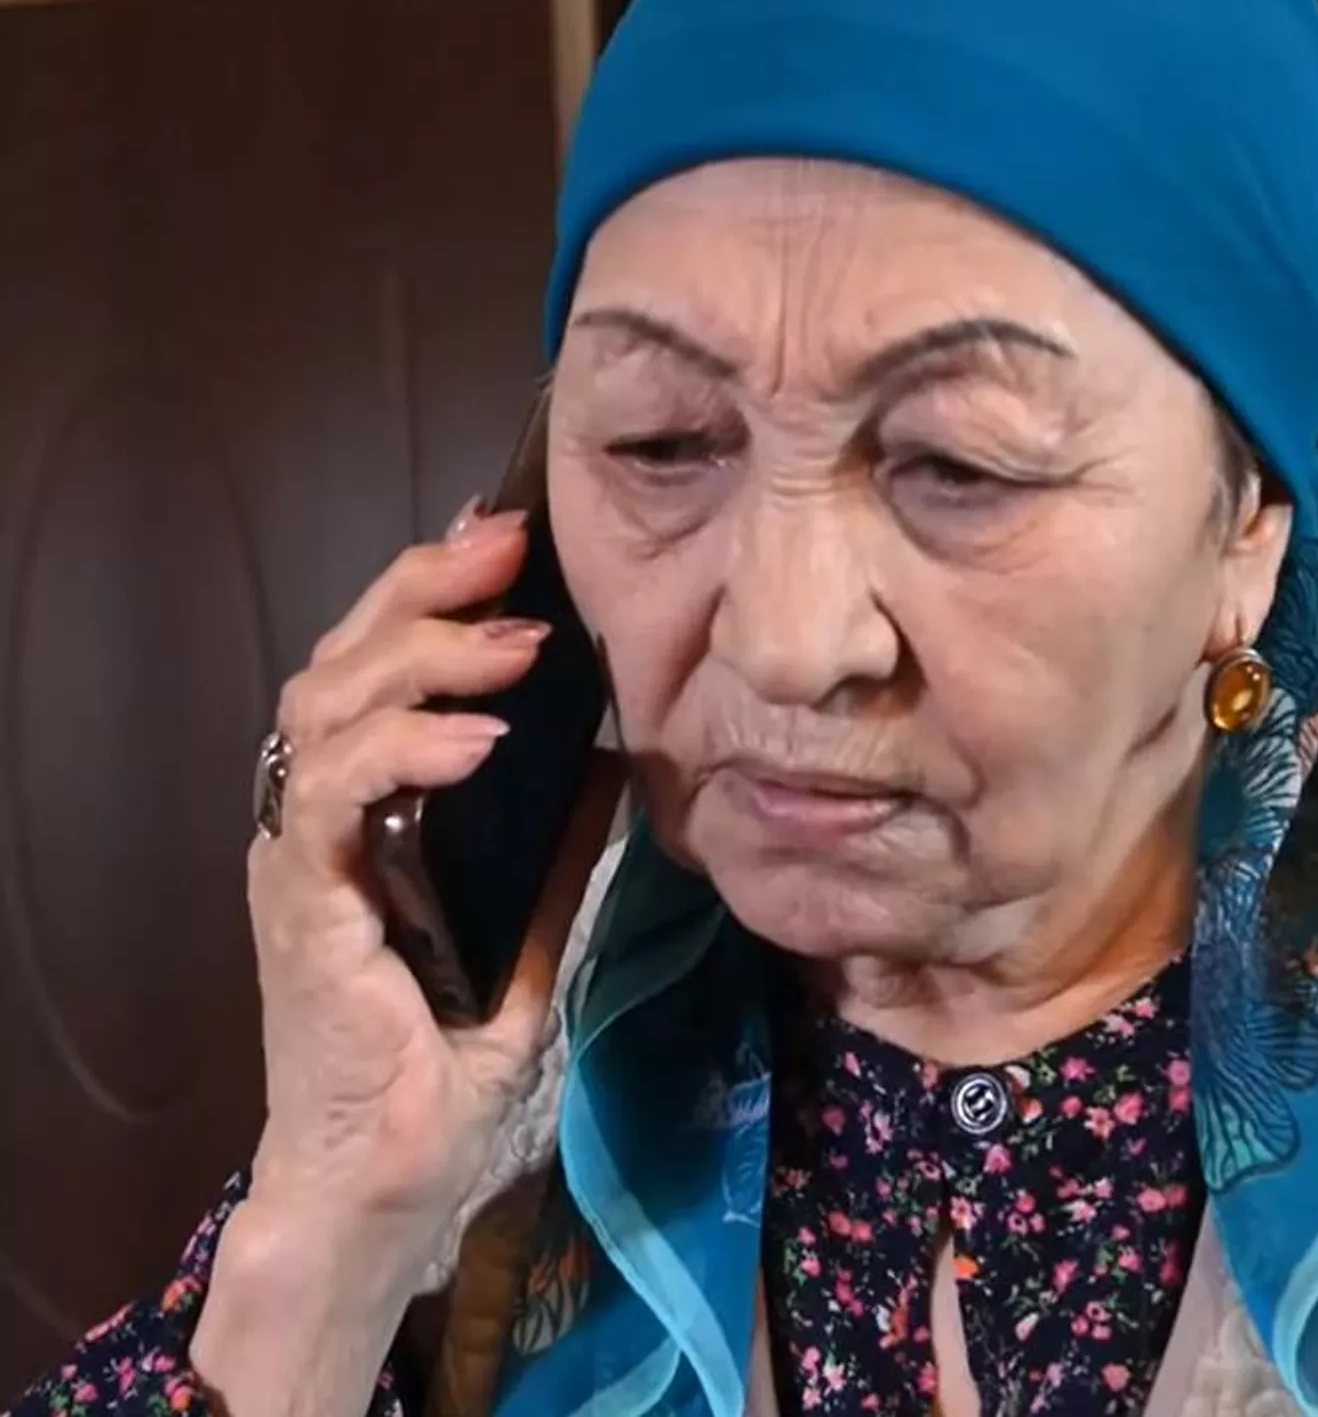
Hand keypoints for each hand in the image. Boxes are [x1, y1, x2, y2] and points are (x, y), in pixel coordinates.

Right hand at [193, 506, 607, 1416]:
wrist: (395, 1180)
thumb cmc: (448, 1067)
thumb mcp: (529, 938)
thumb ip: (552, 857)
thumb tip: (613, 770)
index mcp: (365, 817)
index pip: (378, 672)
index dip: (433, 597)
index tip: (508, 543)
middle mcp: (317, 822)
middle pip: (342, 662)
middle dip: (425, 591)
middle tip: (508, 548)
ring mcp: (298, 861)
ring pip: (325, 709)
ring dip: (425, 660)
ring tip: (517, 645)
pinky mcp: (300, 910)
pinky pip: (329, 801)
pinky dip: (400, 754)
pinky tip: (477, 741)